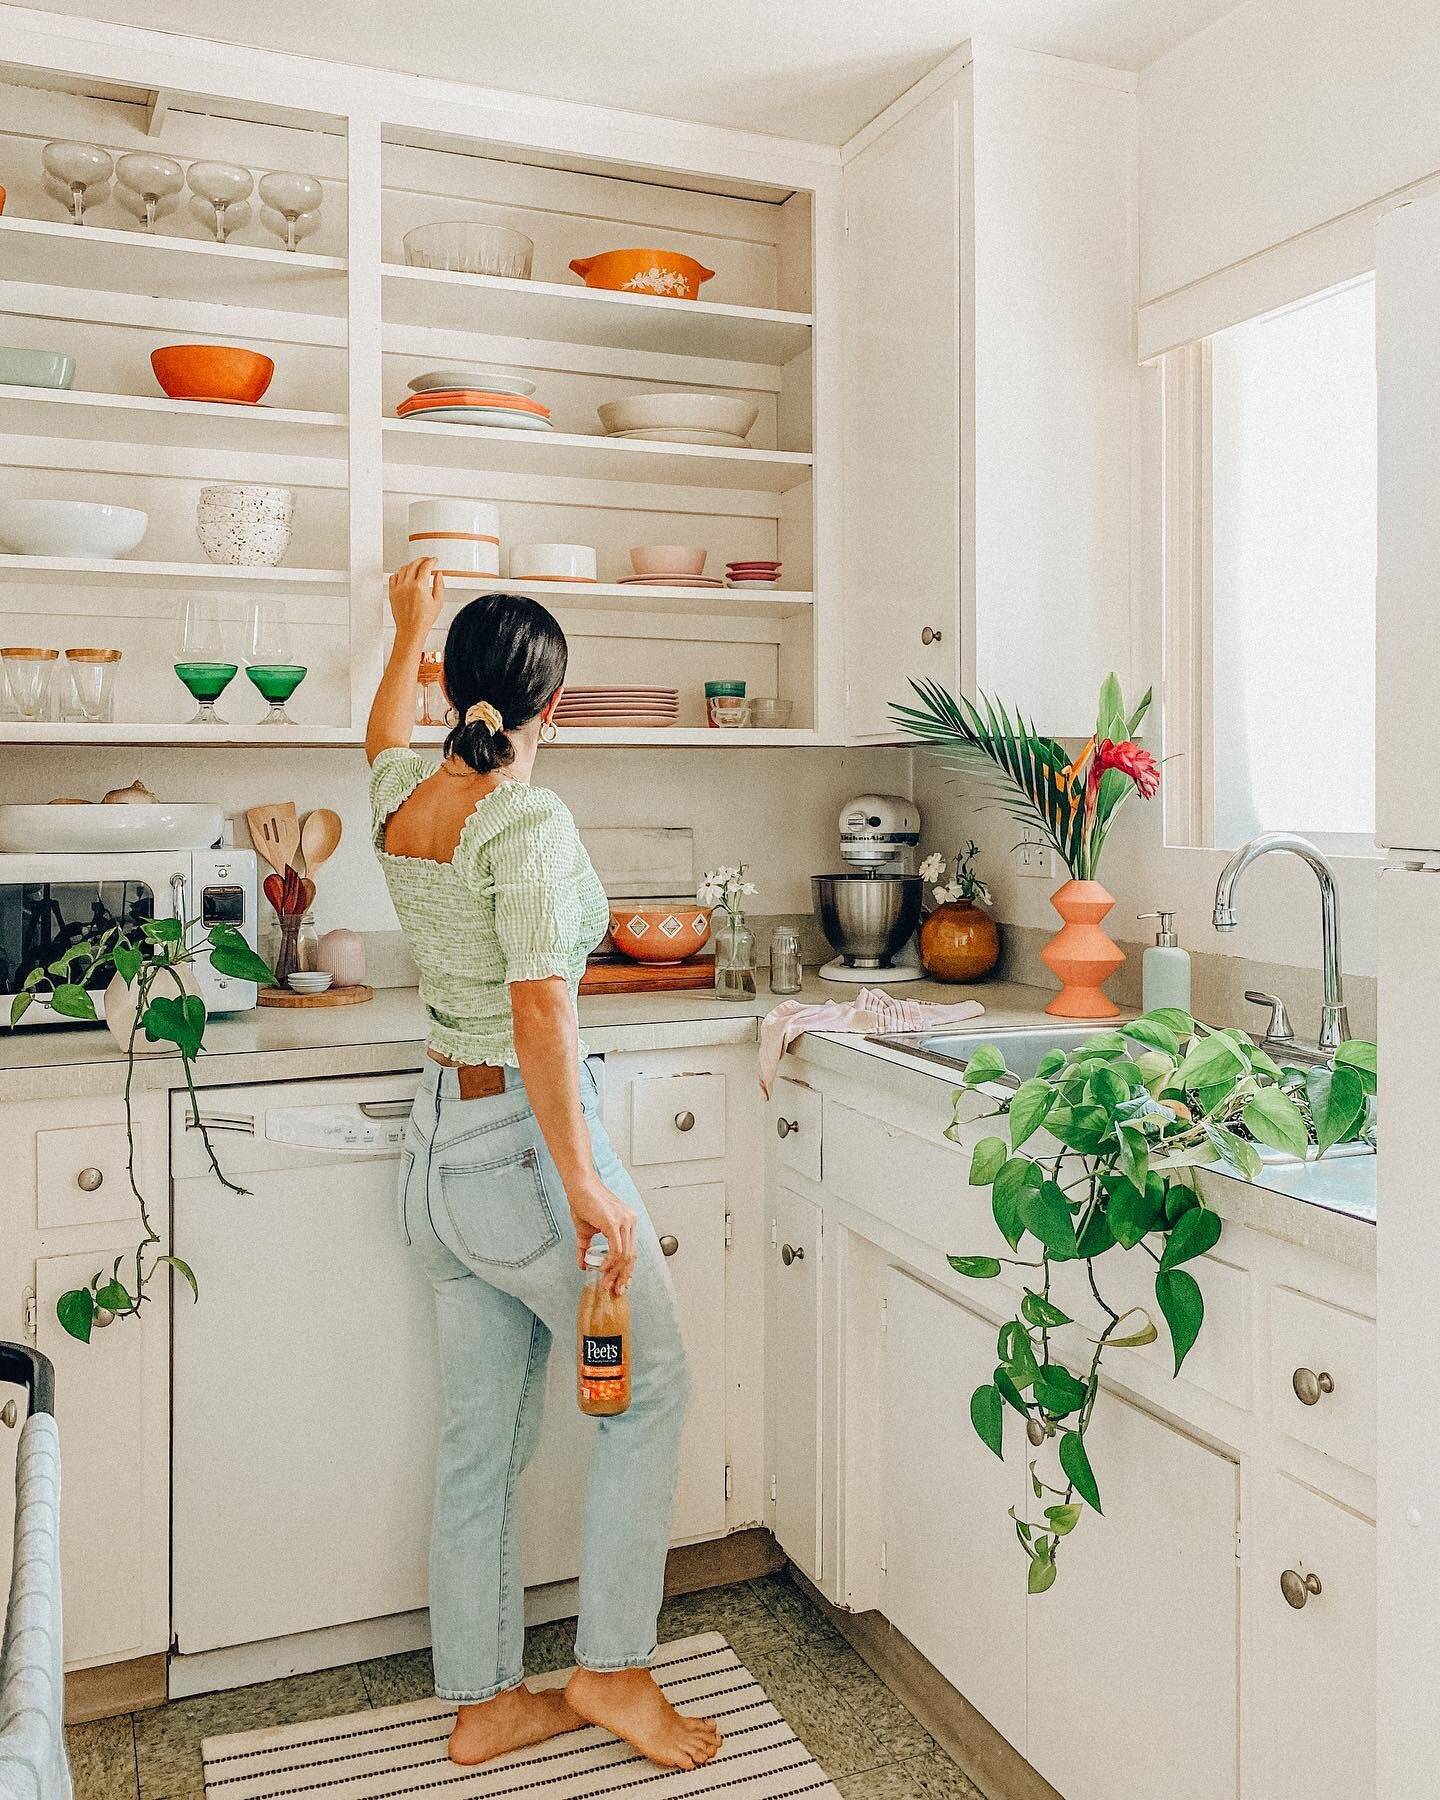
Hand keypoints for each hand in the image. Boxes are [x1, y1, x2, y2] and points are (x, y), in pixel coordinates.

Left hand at [388, 557, 444, 639]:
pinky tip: (404, 575)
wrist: (411, 630)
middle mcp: (407, 585)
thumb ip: (439, 585)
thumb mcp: (438, 602)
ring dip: (411, 565)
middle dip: (422, 560)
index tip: (434, 560)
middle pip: (414, 564)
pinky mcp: (392, 592)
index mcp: (420, 587)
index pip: (426, 566)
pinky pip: (393, 577)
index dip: (432, 561)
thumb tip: (438, 574)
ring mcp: (398, 588)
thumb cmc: (424, 620)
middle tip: (427, 561)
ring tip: (417, 568)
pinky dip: (399, 573)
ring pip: (403, 568)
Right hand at [569, 1179, 637, 1294]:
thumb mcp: (585, 1231)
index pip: (632, 1251)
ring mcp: (624, 1221)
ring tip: (605, 1283)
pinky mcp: (614, 1222)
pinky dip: (610, 1262)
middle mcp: (630, 1221)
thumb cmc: (583, 1203)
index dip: (627, 1270)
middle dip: (623, 1276)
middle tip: (616, 1290)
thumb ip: (586, 1249)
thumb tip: (583, 1266)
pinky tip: (602, 1269)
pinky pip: (616, 1249)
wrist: (578, 1186)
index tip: (622, 1284)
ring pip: (625, 1255)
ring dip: (615, 1272)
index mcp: (628, 1222)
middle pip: (631, 1256)